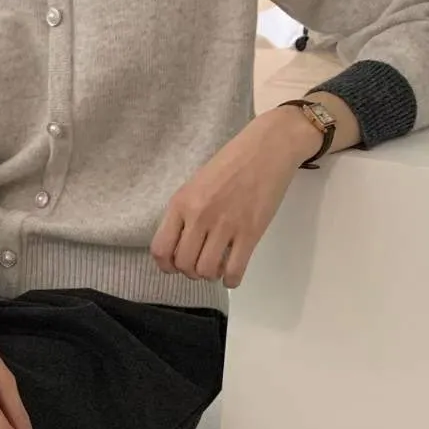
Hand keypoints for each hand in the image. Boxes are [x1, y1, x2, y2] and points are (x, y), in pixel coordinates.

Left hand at [150, 107, 321, 288]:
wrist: (267, 148)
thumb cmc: (231, 164)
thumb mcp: (196, 184)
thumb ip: (184, 213)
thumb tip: (179, 245)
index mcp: (181, 203)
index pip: (160, 248)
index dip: (166, 265)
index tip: (175, 266)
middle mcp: (199, 216)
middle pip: (183, 264)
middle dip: (190, 272)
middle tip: (200, 265)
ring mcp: (225, 225)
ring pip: (206, 271)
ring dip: (209, 276)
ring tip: (217, 267)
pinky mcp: (250, 232)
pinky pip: (234, 270)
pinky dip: (231, 280)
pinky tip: (232, 274)